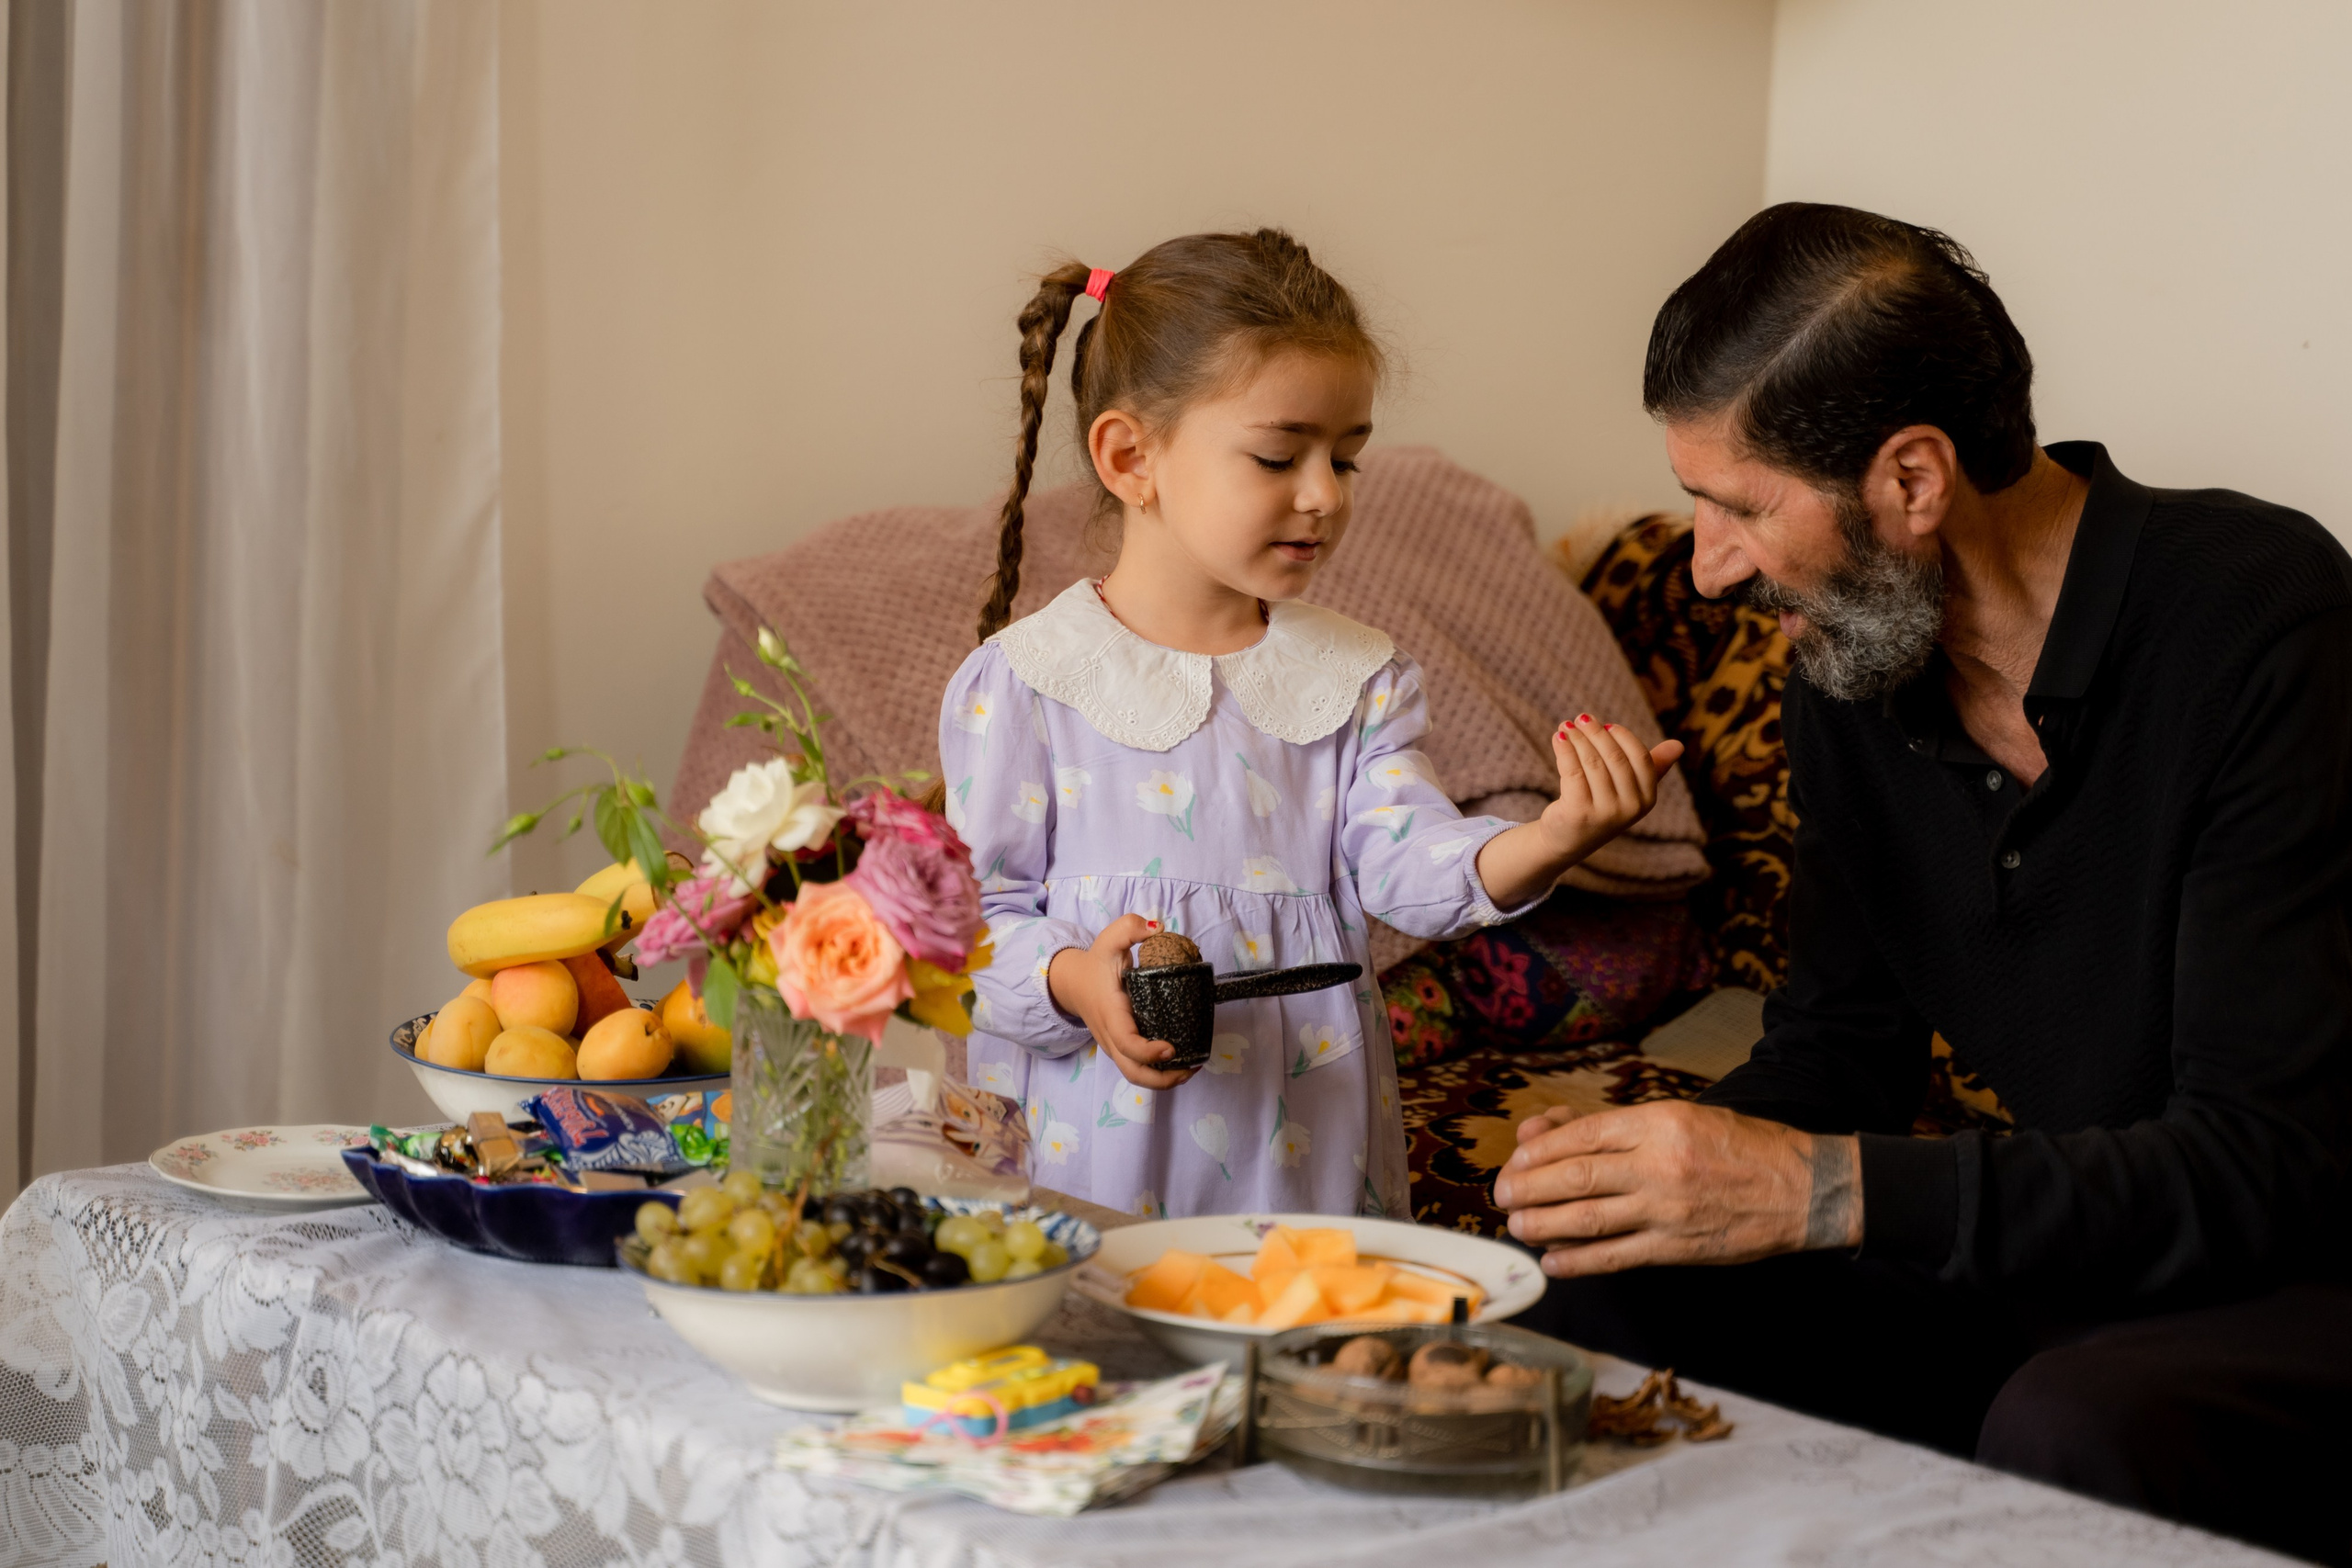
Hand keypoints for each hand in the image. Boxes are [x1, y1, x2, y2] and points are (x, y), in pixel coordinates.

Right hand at [1046, 914, 1196, 1090]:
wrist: (1072, 982)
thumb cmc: (1096, 963)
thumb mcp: (1110, 938)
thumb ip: (1131, 927)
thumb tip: (1159, 929)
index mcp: (1110, 1011)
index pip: (1126, 1042)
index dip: (1148, 1052)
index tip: (1170, 1048)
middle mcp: (1110, 1035)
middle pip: (1132, 1072)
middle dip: (1162, 1079)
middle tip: (1190, 1067)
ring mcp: (1113, 1045)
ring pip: (1134, 1075)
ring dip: (1163, 1081)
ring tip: (1191, 1069)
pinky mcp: (1119, 1048)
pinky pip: (1136, 1068)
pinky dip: (1157, 1073)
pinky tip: (1180, 1063)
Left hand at [1473, 715, 1684, 908]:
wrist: (1568, 840)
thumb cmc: (1602, 806)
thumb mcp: (1629, 789)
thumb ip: (1652, 766)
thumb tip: (1679, 745)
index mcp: (1647, 799)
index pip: (1640, 757)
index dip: (1622, 736)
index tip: (1605, 724)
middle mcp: (1630, 808)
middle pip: (1614, 757)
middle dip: (1596, 733)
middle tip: (1581, 718)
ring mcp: (1605, 813)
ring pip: (1591, 762)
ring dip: (1577, 739)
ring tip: (1566, 726)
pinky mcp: (1579, 813)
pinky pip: (1572, 771)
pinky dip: (1564, 750)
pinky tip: (1558, 738)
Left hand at [1491, 1100, 1860, 1276]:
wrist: (1802, 1189)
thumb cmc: (1738, 1146)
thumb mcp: (1680, 1117)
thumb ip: (1613, 1126)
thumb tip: (1545, 1132)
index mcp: (1659, 1122)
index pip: (1582, 1135)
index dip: (1540, 1151)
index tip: (1517, 1160)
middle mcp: (1659, 1164)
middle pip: (1575, 1177)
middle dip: (1528, 1188)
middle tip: (1502, 1195)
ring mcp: (1667, 1210)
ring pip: (1587, 1218)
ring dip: (1543, 1225)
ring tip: (1517, 1227)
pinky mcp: (1677, 1248)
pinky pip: (1616, 1256)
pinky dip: (1579, 1261)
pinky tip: (1554, 1262)